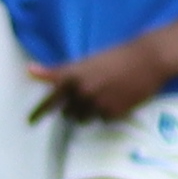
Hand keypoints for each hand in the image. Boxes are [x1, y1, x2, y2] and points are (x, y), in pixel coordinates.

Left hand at [29, 34, 177, 127]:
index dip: (39, 112)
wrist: (147, 59)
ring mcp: (98, 103)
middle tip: (87, 98)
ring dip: (88, 113)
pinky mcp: (114, 112)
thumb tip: (29, 70)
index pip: (50, 99)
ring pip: (84, 119)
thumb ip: (58, 71)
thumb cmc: (116, 57)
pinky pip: (103, 120)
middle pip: (67, 113)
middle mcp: (82, 91)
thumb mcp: (85, 62)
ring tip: (102, 98)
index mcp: (73, 76)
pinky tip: (116, 100)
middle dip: (73, 109)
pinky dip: (107, 113)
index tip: (30, 122)